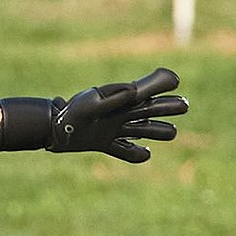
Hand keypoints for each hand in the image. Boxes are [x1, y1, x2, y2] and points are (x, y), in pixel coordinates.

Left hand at [0, 68, 188, 162]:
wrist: (52, 129)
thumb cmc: (72, 111)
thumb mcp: (93, 102)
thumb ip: (114, 98)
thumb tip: (136, 92)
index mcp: (121, 99)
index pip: (148, 89)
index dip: (163, 84)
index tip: (174, 81)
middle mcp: (121, 112)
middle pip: (151, 109)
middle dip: (167, 107)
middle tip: (183, 106)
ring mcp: (114, 128)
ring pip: (143, 130)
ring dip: (157, 131)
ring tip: (172, 133)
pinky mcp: (105, 143)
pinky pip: (124, 150)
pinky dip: (135, 154)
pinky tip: (147, 154)